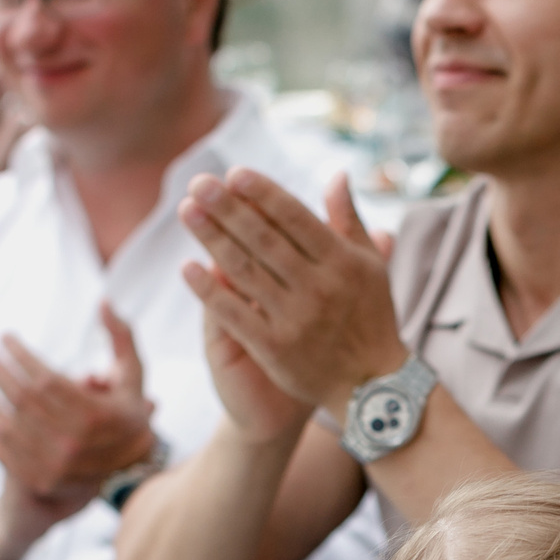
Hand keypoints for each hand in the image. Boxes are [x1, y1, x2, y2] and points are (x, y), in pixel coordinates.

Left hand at [0, 303, 157, 559]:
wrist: (124, 474)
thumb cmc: (124, 415)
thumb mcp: (132, 377)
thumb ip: (122, 339)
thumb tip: (103, 302)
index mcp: (96, 415)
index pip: (46, 378)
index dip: (21, 355)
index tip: (4, 337)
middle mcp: (74, 441)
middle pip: (21, 397)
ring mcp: (54, 464)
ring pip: (6, 423)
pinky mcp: (38, 479)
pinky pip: (1, 451)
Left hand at [181, 169, 408, 415]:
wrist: (372, 385)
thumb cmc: (370, 317)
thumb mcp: (371, 265)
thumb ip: (349, 220)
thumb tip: (336, 174)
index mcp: (342, 262)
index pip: (295, 218)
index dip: (263, 194)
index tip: (234, 173)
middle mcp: (319, 288)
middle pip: (264, 240)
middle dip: (228, 209)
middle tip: (199, 184)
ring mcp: (295, 320)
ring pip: (244, 271)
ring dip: (212, 239)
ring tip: (187, 212)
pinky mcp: (275, 349)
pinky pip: (235, 314)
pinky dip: (209, 290)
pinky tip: (187, 267)